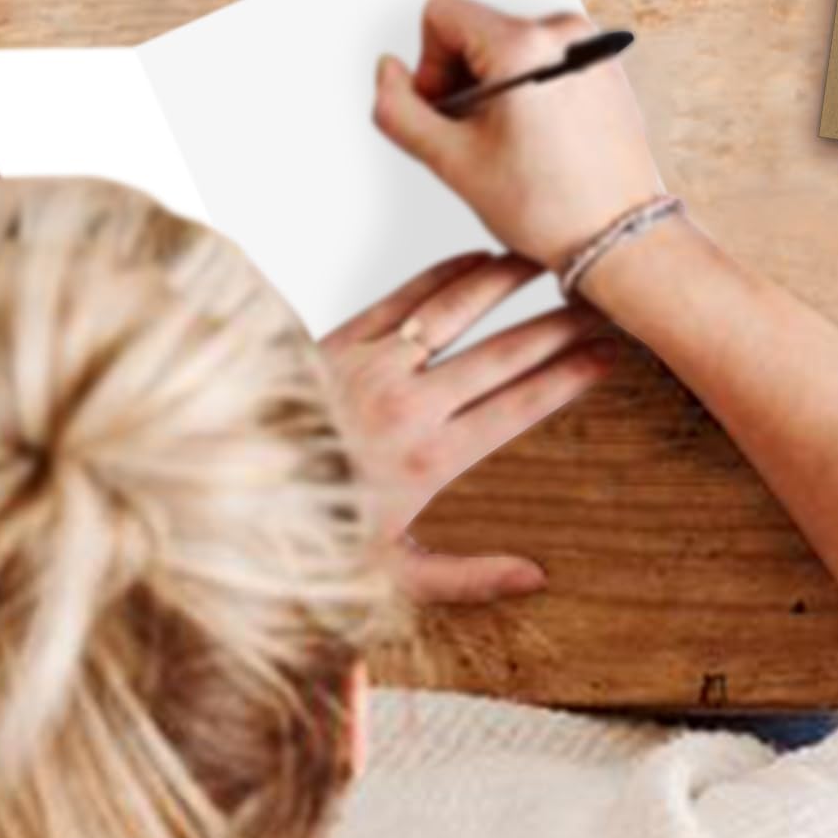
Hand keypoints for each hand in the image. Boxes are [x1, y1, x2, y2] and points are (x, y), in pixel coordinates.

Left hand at [320, 250, 614, 603]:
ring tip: (549, 263)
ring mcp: (373, 367)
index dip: (572, 377)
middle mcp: (409, 408)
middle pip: (505, 354)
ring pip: (457, 311)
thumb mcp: (392, 576)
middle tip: (602, 307)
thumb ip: (468, 576)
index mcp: (431, 463)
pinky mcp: (340, 341)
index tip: (610, 356)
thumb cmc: (315, 535)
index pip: (521, 407)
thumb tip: (537, 575)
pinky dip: (446, 274)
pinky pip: (405, 297)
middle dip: (561, 327)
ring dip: (509, 282)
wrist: (226, 490)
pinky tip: (479, 261)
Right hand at [372, 0, 666, 271]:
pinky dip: (529, 92)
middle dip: (463, 80)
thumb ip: (399, 110)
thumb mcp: (453, 163)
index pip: (441, 15)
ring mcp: (591, 48)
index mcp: (525, 45)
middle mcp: (565, 33)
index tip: (446, 113)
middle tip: (476, 137)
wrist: (621, 237)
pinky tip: (537, 139)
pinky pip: (546, 60)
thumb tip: (387, 74)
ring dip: (494, 89)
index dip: (428, 67)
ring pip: (510, 48)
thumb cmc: (554, 209)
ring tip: (510, 143)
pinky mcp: (605, 66)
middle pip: (476, 29)